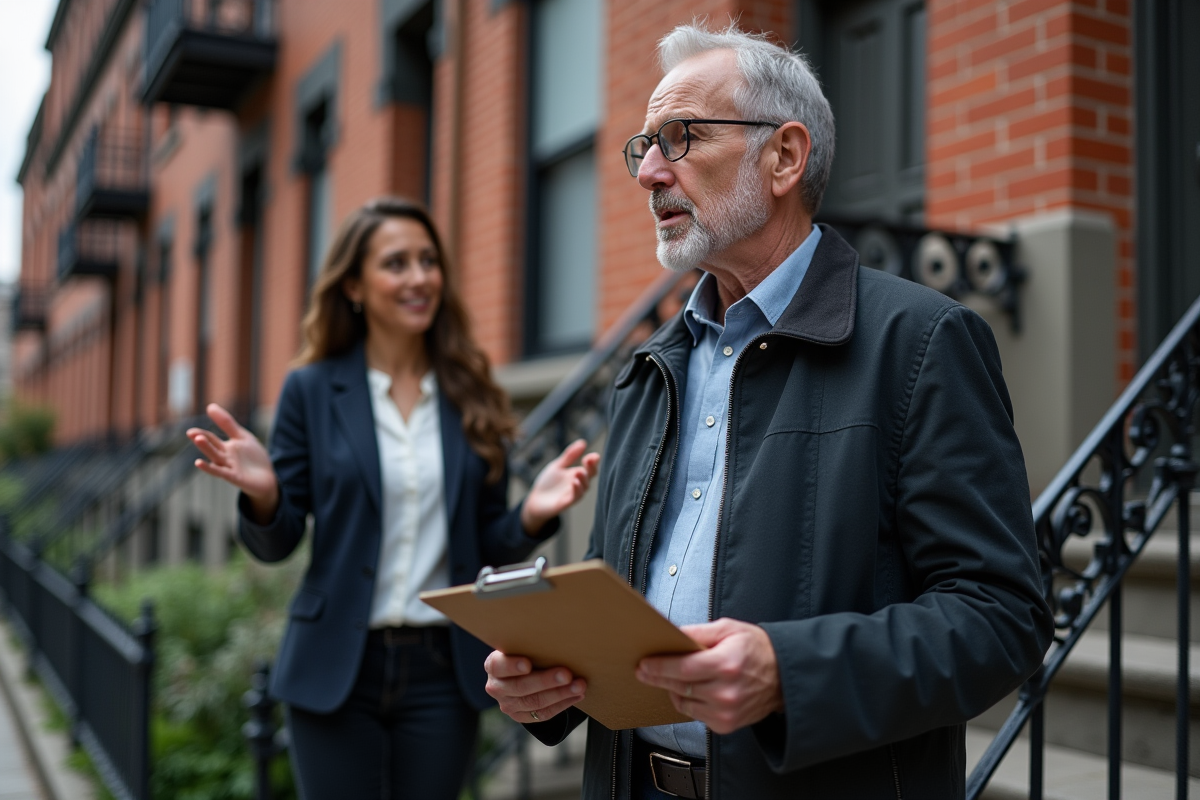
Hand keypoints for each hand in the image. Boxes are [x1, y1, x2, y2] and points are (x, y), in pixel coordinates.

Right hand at [186, 403, 279, 522]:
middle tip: (190, 432)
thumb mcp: (242, 437)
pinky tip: (199, 463)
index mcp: (226, 447)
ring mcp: (229, 467)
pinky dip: (210, 468)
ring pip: (215, 457)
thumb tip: (210, 406)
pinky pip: (220, 472)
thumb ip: (227, 423)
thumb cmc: (253, 458)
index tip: (190, 430)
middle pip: (212, 447)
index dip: (202, 433)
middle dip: (202, 440)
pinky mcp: (234, 477)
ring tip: (198, 439)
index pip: (211, 438)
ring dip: (207, 449)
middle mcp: (224, 457)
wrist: (268, 478)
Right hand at [484, 651, 586, 723]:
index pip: (498, 666)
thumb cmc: (524, 653)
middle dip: (546, 681)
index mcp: (493, 666)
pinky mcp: (520, 717)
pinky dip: (562, 705)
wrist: (519, 674)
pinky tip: (576, 696)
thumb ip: (530, 645)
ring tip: (579, 686)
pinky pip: (542, 714)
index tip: (528, 664)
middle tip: (567, 674)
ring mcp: (508, 704)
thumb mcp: (521, 647)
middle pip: (520, 687)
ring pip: (534, 702)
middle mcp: (497, 687)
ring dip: (560, 694)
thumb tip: (557, 638)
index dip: (512, 666)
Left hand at [520, 439, 600, 533]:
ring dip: (583, 479)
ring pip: (584, 487)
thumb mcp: (557, 466)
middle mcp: (578, 484)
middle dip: (591, 468)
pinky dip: (577, 490)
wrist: (535, 500)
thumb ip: (569, 456)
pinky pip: (575, 497)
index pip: (590, 468)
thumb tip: (583, 442)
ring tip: (580, 471)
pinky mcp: (566, 503)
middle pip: (590, 476)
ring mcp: (573, 494)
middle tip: (589, 460)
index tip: (594, 455)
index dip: (593, 461)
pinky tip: (574, 482)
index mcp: (577, 474)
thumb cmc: (548, 483)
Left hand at [636, 618, 782, 733]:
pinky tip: (694, 690)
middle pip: (679, 686)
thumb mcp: (729, 629)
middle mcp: (726, 692)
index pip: (682, 668)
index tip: (643, 664)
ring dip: (674, 690)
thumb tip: (672, 634)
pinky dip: (689, 702)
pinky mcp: (726, 725)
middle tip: (644, 670)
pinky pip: (695, 714)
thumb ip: (699, 632)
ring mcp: (726, 712)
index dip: (659, 667)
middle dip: (658, 677)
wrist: (784, 676)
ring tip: (674, 677)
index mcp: (726, 664)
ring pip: (683, 703)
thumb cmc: (758, 649)